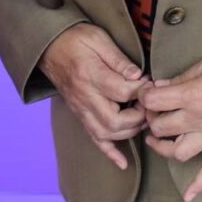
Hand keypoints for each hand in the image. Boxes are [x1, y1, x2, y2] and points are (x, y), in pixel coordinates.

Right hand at [39, 23, 151, 170]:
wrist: (50, 47)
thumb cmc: (76, 39)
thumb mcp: (98, 38)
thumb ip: (118, 59)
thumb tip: (138, 76)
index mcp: (90, 75)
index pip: (121, 92)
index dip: (141, 90)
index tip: (150, 83)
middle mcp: (85, 97)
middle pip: (114, 120)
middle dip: (138, 117)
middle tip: (150, 105)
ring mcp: (81, 109)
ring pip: (105, 133)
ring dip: (128, 132)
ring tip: (143, 120)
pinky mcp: (80, 115)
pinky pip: (94, 138)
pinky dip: (109, 152)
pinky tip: (122, 162)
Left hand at [138, 50, 201, 201]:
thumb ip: (182, 77)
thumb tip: (161, 86)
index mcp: (192, 95)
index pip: (154, 101)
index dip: (145, 95)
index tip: (147, 92)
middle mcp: (199, 119)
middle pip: (161, 128)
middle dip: (152, 118)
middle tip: (154, 110)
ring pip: (178, 152)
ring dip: (165, 147)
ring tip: (160, 139)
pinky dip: (199, 183)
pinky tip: (189, 196)